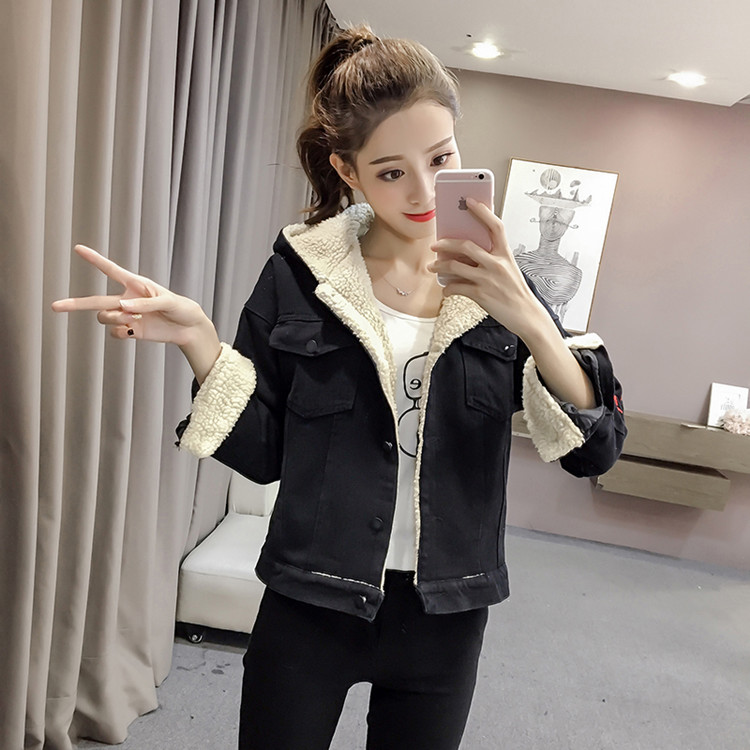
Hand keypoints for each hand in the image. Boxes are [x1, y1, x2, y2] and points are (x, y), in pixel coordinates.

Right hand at [52, 245, 220, 380]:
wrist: (189, 328)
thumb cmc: (181, 308)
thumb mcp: (168, 302)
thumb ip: (146, 303)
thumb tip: (123, 308)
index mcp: (136, 284)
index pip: (112, 270)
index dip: (95, 260)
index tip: (78, 248)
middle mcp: (126, 299)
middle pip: (95, 301)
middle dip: (74, 303)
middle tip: (54, 307)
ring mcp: (127, 316)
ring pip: (104, 318)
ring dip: (114, 319)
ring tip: (133, 319)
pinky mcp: (131, 331)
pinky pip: (115, 333)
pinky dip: (122, 333)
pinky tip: (135, 331)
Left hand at [427, 199, 546, 338]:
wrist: (525, 315)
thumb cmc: (515, 291)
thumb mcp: (508, 269)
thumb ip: (491, 259)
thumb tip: (464, 254)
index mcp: (505, 254)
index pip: (495, 226)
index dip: (482, 212)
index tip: (469, 201)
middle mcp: (497, 264)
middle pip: (466, 245)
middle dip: (446, 243)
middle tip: (435, 245)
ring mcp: (488, 279)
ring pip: (455, 266)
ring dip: (439, 266)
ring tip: (432, 267)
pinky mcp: (481, 295)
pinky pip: (456, 287)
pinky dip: (447, 288)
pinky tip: (446, 289)